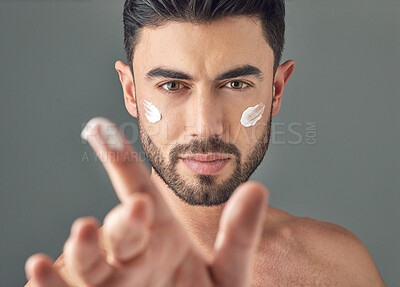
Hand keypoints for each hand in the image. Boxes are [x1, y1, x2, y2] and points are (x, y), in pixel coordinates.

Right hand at [25, 117, 268, 286]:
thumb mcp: (227, 271)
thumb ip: (239, 232)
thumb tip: (257, 188)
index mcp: (160, 234)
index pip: (140, 192)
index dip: (121, 161)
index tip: (102, 129)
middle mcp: (133, 254)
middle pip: (122, 230)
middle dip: (126, 218)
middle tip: (137, 208)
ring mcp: (113, 282)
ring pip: (91, 262)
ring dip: (83, 247)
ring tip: (84, 231)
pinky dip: (52, 283)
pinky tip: (40, 270)